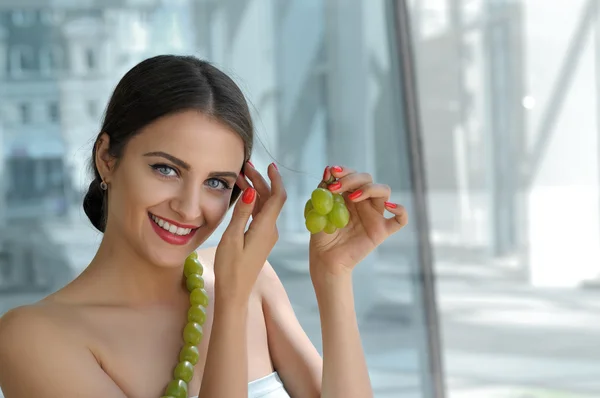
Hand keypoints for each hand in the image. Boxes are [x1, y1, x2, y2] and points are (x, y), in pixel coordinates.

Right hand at [213, 162, 285, 305]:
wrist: (235, 292)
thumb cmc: (230, 268)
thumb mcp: (232, 238)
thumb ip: (242, 214)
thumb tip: (251, 192)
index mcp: (266, 228)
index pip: (278, 197)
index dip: (275, 178)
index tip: (268, 165)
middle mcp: (271, 230)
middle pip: (271, 198)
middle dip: (260, 181)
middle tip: (245, 167)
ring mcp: (267, 235)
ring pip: (265, 206)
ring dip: (256, 190)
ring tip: (240, 177)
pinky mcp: (261, 239)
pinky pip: (261, 215)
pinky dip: (254, 202)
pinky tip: (244, 196)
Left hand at [309, 166, 407, 277]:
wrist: (326, 258)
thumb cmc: (322, 234)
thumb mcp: (317, 209)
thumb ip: (323, 191)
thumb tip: (328, 170)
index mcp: (350, 194)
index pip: (354, 175)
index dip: (345, 171)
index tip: (333, 172)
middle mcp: (365, 202)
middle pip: (368, 179)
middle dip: (352, 179)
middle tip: (336, 188)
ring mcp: (375, 215)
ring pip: (384, 191)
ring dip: (369, 188)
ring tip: (352, 197)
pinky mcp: (382, 230)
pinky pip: (400, 220)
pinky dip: (400, 210)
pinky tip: (390, 207)